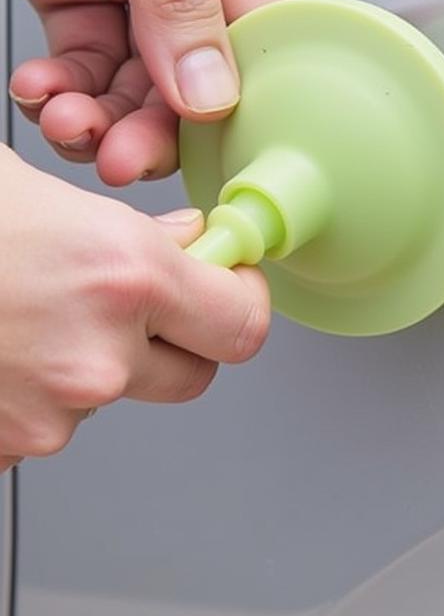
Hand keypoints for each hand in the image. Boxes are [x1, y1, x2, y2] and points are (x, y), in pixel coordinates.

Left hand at [0, 0, 289, 184]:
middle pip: (194, 71)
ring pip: (136, 79)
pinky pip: (80, 61)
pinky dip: (63, 91)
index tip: (200, 141)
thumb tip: (211, 89)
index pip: (255, 30)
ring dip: (104, 117)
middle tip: (123, 157)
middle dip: (157, 123)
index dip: (232, 93)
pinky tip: (44, 93)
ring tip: (72, 127)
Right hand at [0, 147, 269, 466]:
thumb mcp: (36, 192)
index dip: (240, 304)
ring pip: (113, 399)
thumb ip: (131, 230)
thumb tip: (185, 243)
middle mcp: (96, 357)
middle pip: (195, 375)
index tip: (229, 287)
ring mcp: (45, 414)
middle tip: (132, 303)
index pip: (244, 325)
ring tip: (26, 312)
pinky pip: (47, 423)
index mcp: (122, 277)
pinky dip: (33, 392)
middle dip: (175, 340)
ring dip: (93, 363)